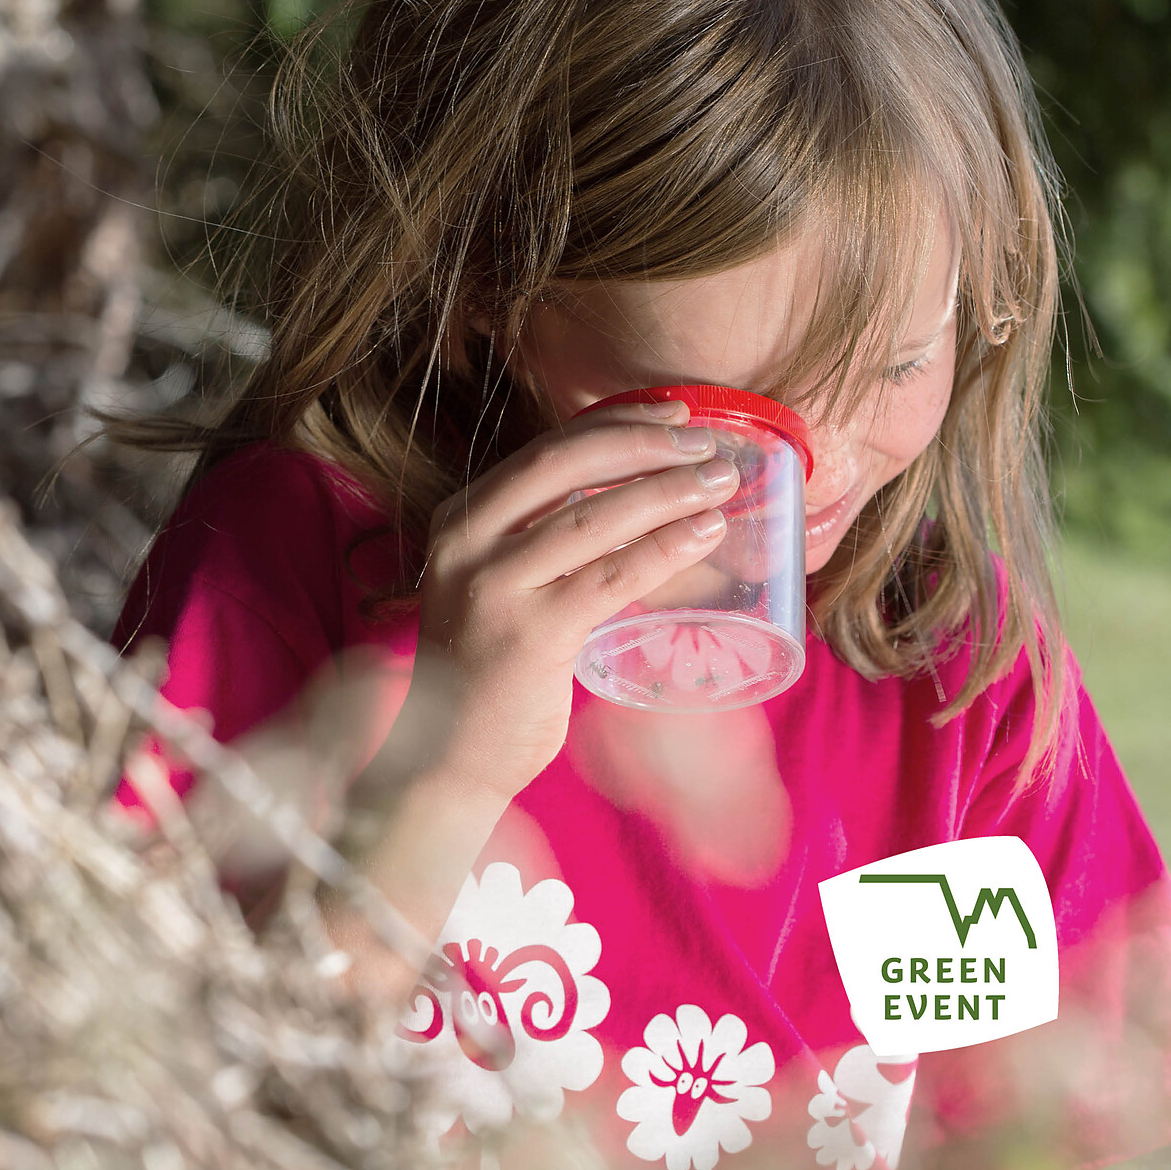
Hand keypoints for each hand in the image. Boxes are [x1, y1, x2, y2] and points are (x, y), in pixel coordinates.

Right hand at [405, 398, 739, 802]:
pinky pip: (609, 578)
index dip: (614, 424)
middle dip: (643, 445)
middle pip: (561, 467)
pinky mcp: (527, 635)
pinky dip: (664, 549)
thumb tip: (638, 497)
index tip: (673, 413)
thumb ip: (544, 542)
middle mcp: (465, 543)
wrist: (450, 756)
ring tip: (720, 483)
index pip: (543, 452)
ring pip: (591, 520)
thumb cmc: (492, 671)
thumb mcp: (501, 585)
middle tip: (707, 443)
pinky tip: (705, 533)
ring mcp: (491, 588)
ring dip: (666, 493)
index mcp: (459, 521)